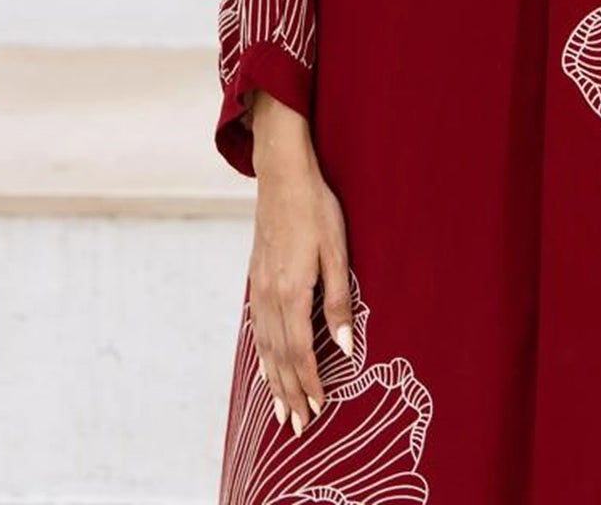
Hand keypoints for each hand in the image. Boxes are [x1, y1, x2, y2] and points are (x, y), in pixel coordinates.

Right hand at [248, 100, 354, 438]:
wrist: (282, 173)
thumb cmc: (316, 208)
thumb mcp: (337, 250)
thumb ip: (339, 300)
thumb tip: (345, 346)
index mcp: (292, 291)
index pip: (300, 352)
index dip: (309, 383)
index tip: (317, 411)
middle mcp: (270, 295)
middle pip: (278, 356)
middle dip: (289, 393)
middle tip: (297, 427)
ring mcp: (259, 286)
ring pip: (264, 345)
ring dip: (274, 379)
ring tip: (280, 409)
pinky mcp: (256, 276)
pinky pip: (256, 326)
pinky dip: (261, 353)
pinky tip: (264, 363)